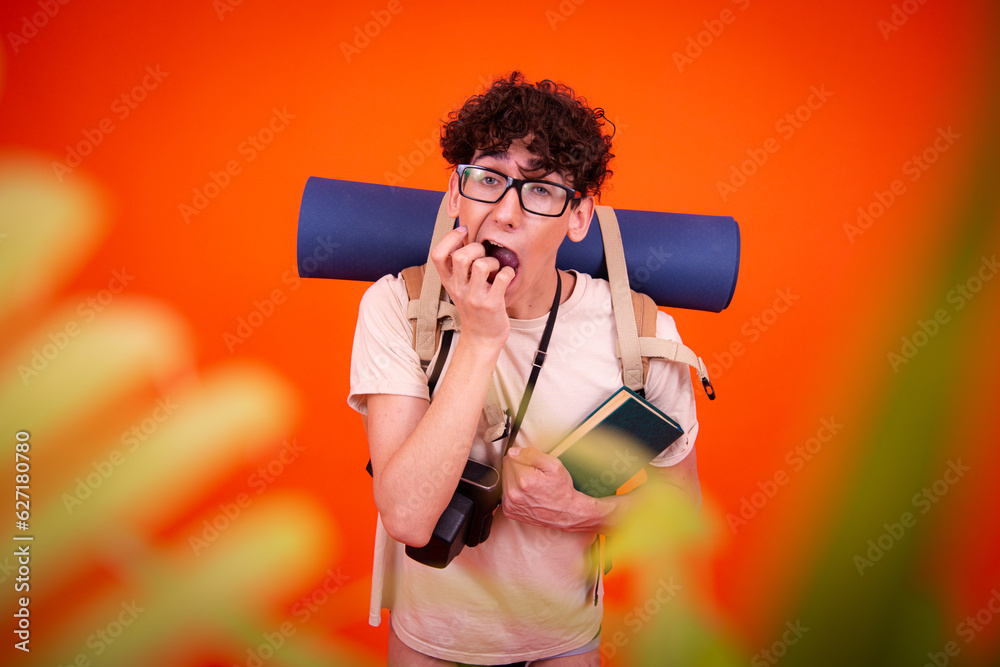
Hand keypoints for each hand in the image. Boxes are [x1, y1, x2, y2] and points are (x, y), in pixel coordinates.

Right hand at [429, 226, 513, 347]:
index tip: (463, 232)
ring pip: (481, 265)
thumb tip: (464, 235)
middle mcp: (458, 289)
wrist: (482, 338)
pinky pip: (502, 278)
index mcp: (448, 282)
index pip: (437, 255)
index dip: (449, 238)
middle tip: (483, 254)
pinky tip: (507, 276)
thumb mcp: (459, 287)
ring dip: (492, 261)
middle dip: (475, 248)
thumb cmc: (474, 308)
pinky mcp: (491, 305)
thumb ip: (459, 266)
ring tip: (495, 269)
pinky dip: (508, 272)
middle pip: (460, 257)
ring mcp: (474, 298)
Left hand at [502, 446, 596, 529]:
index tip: (533, 465)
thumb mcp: (554, 465)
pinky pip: (504, 493)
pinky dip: (513, 491)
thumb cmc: (561, 490)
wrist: (565, 513)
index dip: (523, 458)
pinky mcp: (508, 511)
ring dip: (514, 479)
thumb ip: (531, 454)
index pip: (510, 456)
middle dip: (518, 467)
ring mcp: (510, 504)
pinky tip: (525, 493)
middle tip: (534, 475)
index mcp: (524, 479)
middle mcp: (514, 493)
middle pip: (505, 467)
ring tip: (530, 485)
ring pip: (504, 479)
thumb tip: (513, 452)